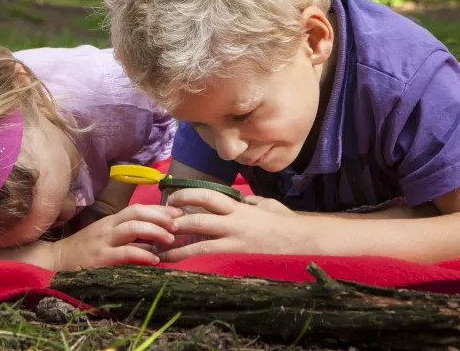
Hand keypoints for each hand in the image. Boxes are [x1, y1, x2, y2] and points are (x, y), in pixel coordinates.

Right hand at [52, 204, 181, 269]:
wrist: (55, 263)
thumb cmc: (85, 252)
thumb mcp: (106, 238)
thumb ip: (127, 236)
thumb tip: (156, 236)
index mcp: (111, 221)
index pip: (138, 208)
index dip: (160, 209)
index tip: (179, 213)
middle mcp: (108, 227)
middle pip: (137, 212)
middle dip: (160, 216)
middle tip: (179, 225)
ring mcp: (103, 242)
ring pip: (132, 228)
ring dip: (155, 231)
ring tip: (170, 240)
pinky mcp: (100, 259)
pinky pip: (125, 252)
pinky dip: (142, 254)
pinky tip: (154, 259)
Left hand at [158, 189, 302, 262]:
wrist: (302, 239)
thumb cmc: (284, 221)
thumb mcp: (265, 204)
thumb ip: (248, 202)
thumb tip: (239, 200)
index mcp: (239, 206)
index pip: (208, 195)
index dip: (187, 195)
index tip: (172, 200)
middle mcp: (235, 220)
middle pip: (199, 215)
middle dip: (176, 218)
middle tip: (157, 223)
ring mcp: (236, 238)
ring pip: (200, 238)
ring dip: (177, 243)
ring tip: (158, 249)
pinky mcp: (238, 254)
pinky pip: (210, 256)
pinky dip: (191, 258)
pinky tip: (177, 263)